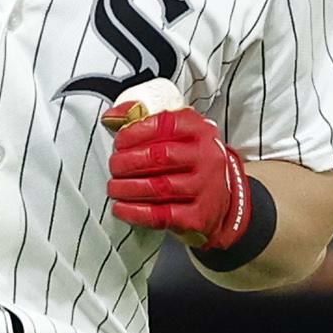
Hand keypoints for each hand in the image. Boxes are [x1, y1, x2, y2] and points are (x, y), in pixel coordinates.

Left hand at [108, 101, 254, 250]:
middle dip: (127, 162)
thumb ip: (146, 119)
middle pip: (159, 156)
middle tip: (115, 167)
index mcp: (201, 131)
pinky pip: (161, 215)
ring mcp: (206, 187)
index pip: (165, 125)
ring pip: (159, 187)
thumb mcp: (179, 133)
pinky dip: (135, 212)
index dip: (135, 132)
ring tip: (114, 187)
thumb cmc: (192, 162)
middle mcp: (207, 157)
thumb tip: (112, 116)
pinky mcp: (199, 216)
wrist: (220, 198)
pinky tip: (121, 208)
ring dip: (127, 188)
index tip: (120, 142)